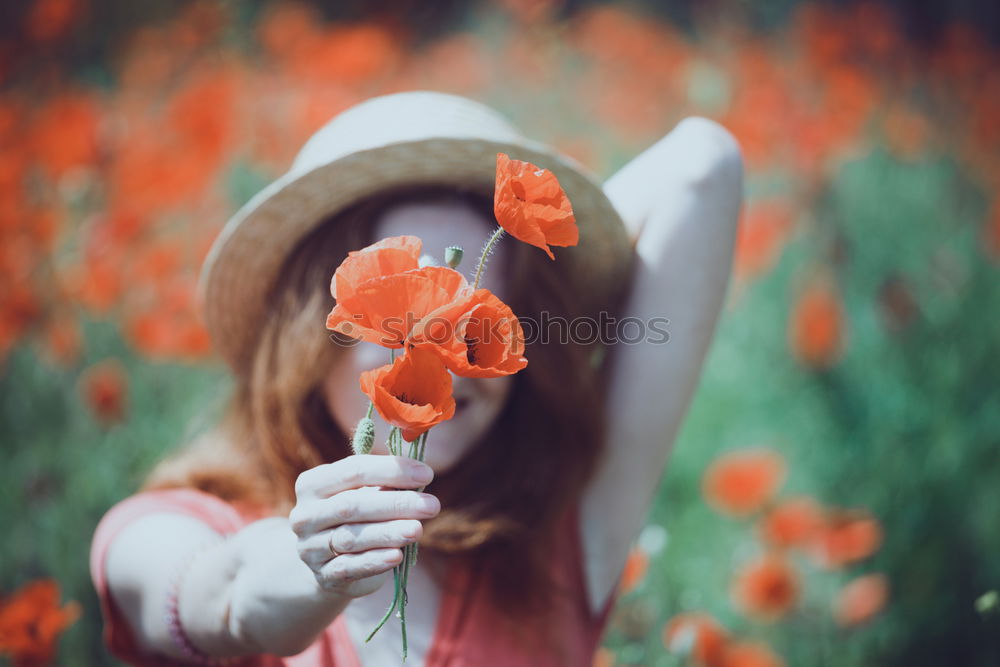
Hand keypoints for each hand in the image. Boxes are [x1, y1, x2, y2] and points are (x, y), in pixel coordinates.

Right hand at [289, 455, 437, 597]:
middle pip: (351, 506)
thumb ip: (386, 483)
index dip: (391, 470)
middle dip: (395, 504)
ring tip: (418, 530)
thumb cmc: (357, 517)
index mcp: (313, 484)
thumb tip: (421, 474)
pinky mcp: (323, 576)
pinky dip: (374, 562)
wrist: (332, 563)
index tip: (427, 474)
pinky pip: (350, 567)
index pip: (353, 470)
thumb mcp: (366, 494)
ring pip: (351, 538)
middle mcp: (305, 515)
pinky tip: (397, 556)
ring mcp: (310, 548)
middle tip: (431, 505)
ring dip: (388, 533)